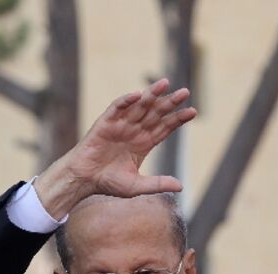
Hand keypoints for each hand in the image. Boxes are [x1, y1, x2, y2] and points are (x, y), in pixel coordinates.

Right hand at [35, 78, 195, 217]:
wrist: (84, 179)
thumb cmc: (108, 182)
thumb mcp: (136, 186)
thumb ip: (157, 184)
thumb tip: (181, 186)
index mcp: (144, 143)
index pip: (165, 127)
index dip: (178, 119)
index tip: (193, 112)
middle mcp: (134, 131)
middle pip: (156, 113)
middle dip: (170, 102)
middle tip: (185, 92)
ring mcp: (121, 125)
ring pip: (139, 106)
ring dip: (151, 94)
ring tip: (165, 84)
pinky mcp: (105, 122)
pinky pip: (117, 107)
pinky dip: (126, 100)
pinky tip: (137, 94)